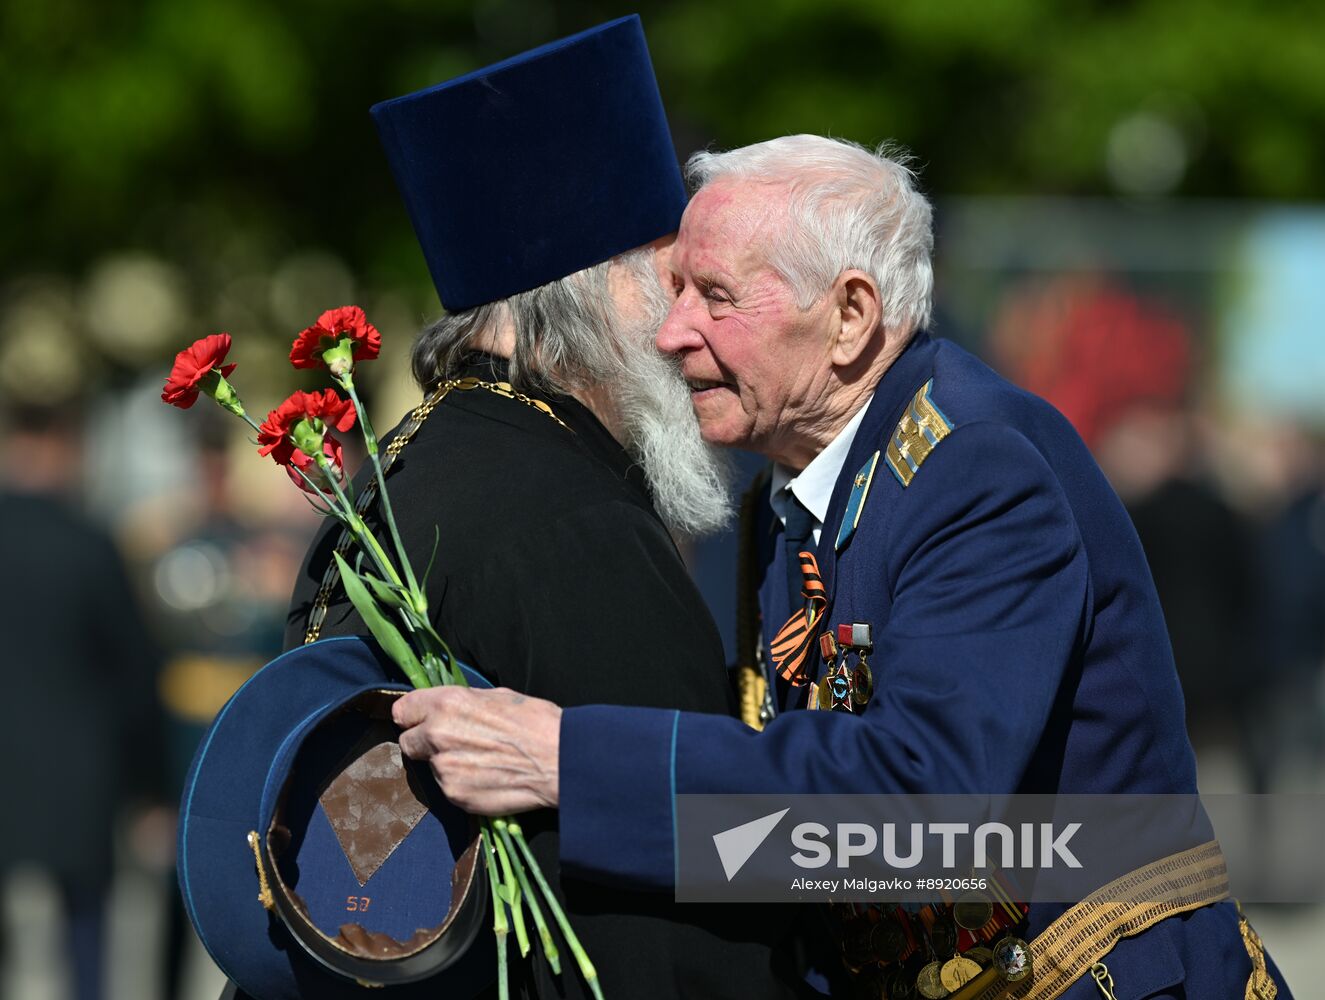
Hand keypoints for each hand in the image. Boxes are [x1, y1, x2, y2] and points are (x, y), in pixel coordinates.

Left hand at [393, 686, 561, 814]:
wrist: (559, 761)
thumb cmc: (535, 722)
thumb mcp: (497, 696)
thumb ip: (463, 703)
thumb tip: (448, 709)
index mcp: (447, 704)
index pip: (402, 711)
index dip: (413, 716)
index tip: (420, 721)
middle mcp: (438, 735)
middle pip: (407, 742)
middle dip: (424, 743)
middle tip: (451, 744)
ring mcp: (444, 769)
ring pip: (431, 767)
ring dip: (447, 764)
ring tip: (481, 762)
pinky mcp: (455, 795)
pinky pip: (448, 787)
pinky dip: (462, 784)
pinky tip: (486, 777)